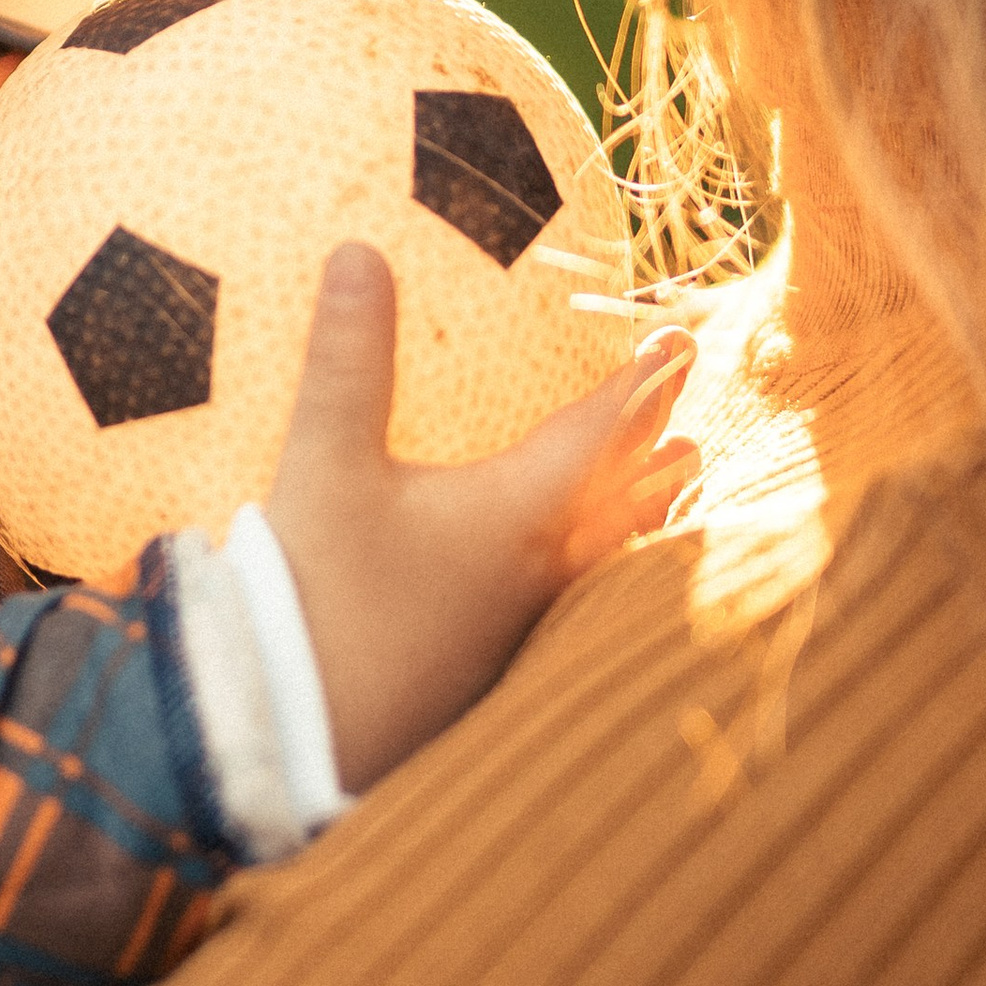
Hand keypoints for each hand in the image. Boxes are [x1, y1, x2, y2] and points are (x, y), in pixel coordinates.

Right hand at [264, 243, 698, 795]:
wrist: (293, 735)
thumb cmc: (318, 596)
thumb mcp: (325, 464)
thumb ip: (346, 357)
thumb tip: (357, 250)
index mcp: (518, 514)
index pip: (600, 434)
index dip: (640, 385)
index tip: (682, 346)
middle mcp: (540, 572)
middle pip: (621, 499)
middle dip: (656, 450)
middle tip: (692, 420)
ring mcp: (518, 629)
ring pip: (603, 557)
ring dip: (640, 511)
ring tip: (677, 486)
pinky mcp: (487, 667)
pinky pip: (571, 599)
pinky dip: (598, 561)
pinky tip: (573, 573)